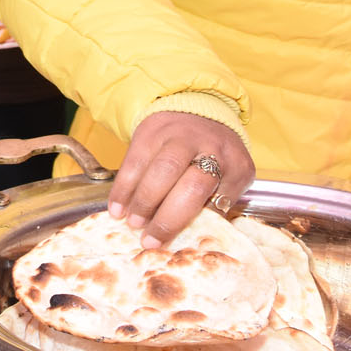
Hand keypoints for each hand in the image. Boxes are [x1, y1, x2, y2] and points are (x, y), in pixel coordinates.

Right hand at [105, 110, 255, 247]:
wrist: (197, 108)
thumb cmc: (215, 154)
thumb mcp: (231, 175)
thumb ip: (217, 201)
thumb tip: (190, 235)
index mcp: (233, 162)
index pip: (214, 195)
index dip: (189, 221)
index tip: (174, 242)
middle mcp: (207, 145)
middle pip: (188, 184)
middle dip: (166, 217)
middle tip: (149, 240)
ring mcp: (178, 136)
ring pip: (159, 170)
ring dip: (143, 202)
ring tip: (133, 224)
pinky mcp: (151, 132)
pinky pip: (134, 162)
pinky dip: (123, 189)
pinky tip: (117, 208)